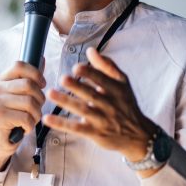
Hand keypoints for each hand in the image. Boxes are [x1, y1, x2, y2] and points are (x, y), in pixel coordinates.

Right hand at [0, 61, 45, 171]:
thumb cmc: (12, 117)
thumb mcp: (19, 96)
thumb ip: (29, 78)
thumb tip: (42, 59)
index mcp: (0, 80)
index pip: (19, 65)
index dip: (35, 73)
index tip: (41, 84)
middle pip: (29, 85)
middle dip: (40, 99)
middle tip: (36, 109)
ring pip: (30, 102)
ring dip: (36, 115)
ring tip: (30, 120)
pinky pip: (26, 118)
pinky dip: (30, 126)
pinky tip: (24, 128)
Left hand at [44, 47, 158, 170]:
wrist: (139, 135)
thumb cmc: (126, 104)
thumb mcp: (122, 83)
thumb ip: (106, 66)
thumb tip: (90, 50)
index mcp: (116, 89)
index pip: (103, 80)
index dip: (90, 73)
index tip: (76, 68)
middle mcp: (110, 104)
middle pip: (91, 94)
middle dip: (77, 87)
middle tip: (63, 78)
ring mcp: (102, 119)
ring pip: (83, 110)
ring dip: (66, 102)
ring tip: (50, 93)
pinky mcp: (94, 133)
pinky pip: (76, 128)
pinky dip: (62, 124)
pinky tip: (47, 119)